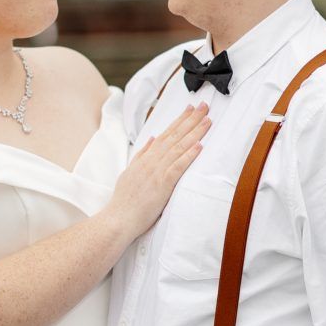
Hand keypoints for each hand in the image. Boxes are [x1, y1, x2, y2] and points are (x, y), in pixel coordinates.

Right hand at [106, 103, 209, 241]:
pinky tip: (199, 146)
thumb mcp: (130, 172)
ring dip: (194, 133)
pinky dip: (189, 155)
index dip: (179, 120)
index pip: (166, 134)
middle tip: (204, 106)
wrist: (118, 218)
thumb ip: (142, 154)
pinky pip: (178, 167)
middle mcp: (152, 161)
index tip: (190, 109)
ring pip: (178, 147)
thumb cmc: (125, 200)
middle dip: (191, 120)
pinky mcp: (162, 185)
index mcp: (146, 158)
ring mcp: (156, 171)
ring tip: (207, 120)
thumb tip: (152, 138)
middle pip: (175, 136)